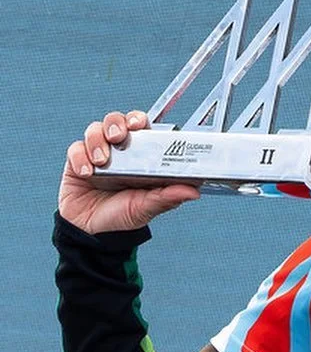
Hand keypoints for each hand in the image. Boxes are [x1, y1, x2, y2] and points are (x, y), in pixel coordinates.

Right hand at [59, 110, 199, 234]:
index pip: (142, 128)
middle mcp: (119, 151)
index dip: (139, 120)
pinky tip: (87, 172)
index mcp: (140, 156)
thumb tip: (193, 191)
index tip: (139, 124)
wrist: (91, 231)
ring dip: (97, 140)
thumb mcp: (146, 207)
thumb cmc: (121, 215)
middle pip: (117, 120)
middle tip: (118, 136)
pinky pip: (75, 148)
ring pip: (95, 129)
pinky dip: (80, 158)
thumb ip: (166, 197)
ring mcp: (98, 154)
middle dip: (117, 123)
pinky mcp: (77, 162)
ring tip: (102, 161)